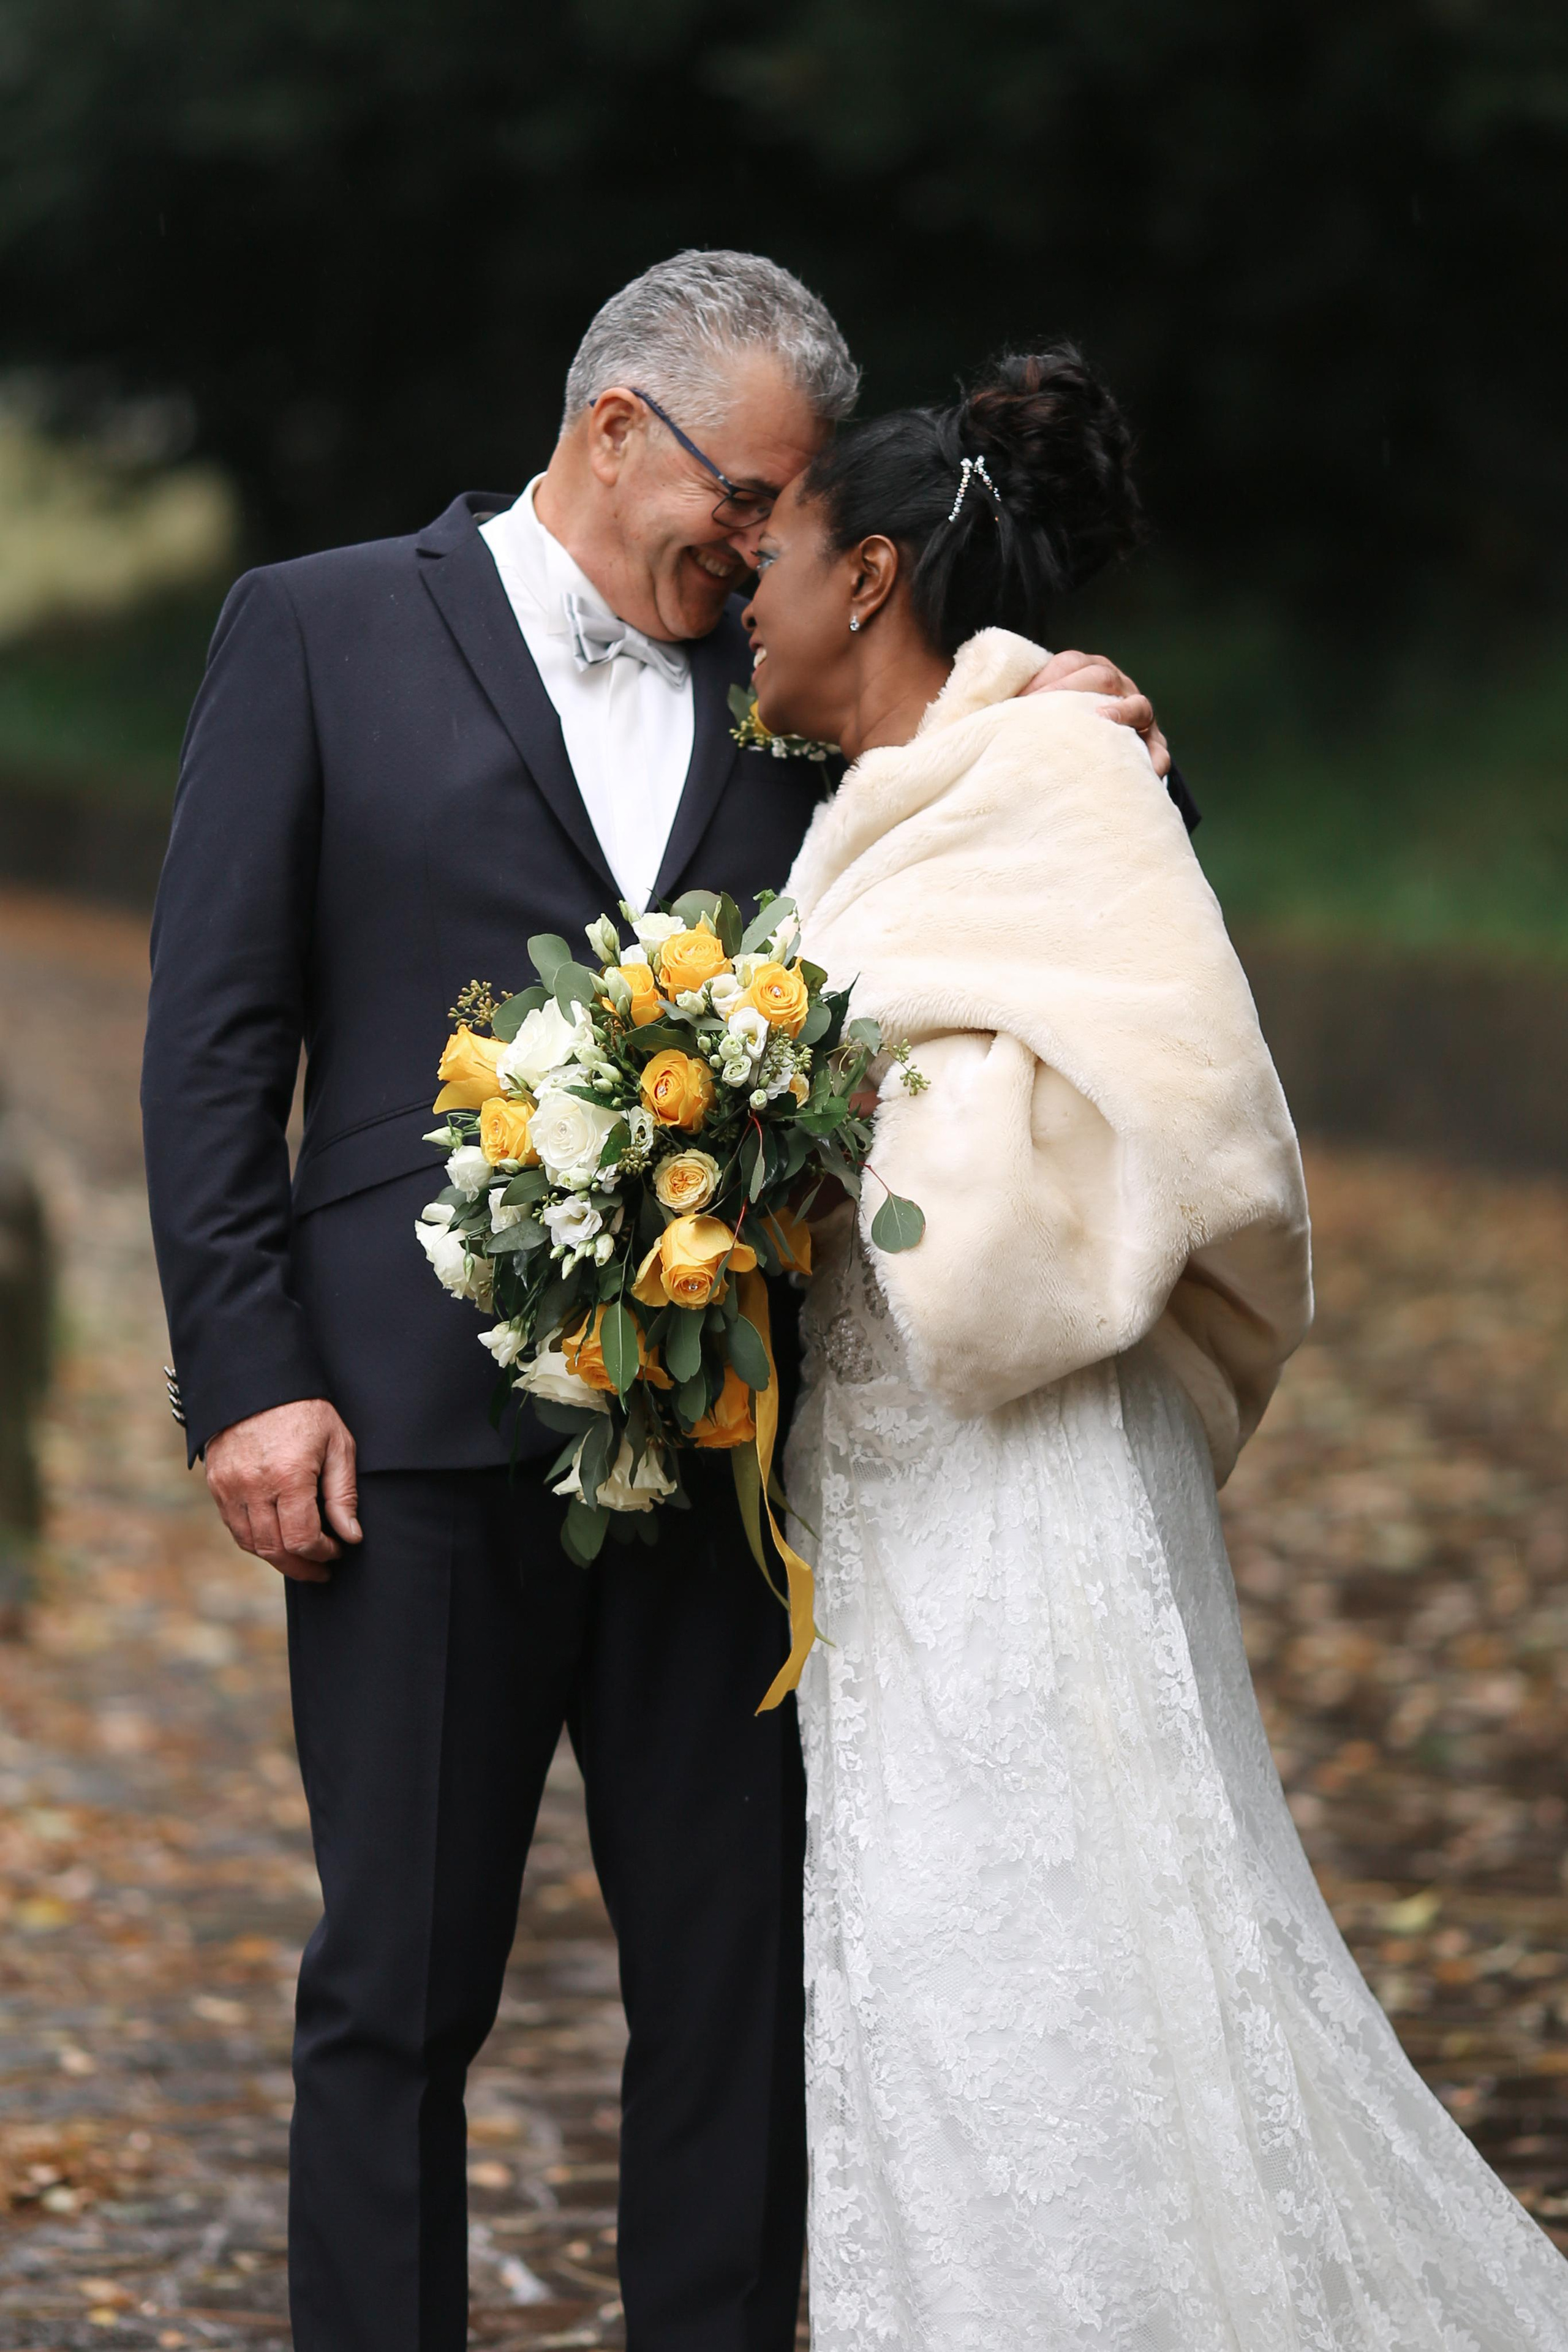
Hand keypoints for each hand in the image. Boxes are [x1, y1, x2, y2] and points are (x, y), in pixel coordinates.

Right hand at [204, 1399, 360, 1583]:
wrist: (258, 1381)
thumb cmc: (306, 1410)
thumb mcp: (337, 1444)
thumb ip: (343, 1494)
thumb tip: (350, 1536)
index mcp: (289, 1475)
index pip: (302, 1539)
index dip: (322, 1553)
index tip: (337, 1550)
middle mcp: (254, 1486)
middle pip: (275, 1549)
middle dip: (302, 1566)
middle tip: (321, 1569)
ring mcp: (230, 1486)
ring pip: (251, 1543)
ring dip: (278, 1558)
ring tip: (301, 1558)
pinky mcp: (216, 1484)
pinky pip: (234, 1527)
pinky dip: (256, 1541)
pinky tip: (277, 1538)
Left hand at [1019, 648, 1170, 777]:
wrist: (1083, 768)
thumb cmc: (1044, 739)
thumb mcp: (1027, 716)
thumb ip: (1007, 707)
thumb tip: (966, 719)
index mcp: (1085, 671)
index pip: (1068, 663)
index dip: (1045, 679)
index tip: (1020, 703)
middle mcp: (1116, 687)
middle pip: (1102, 676)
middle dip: (1073, 691)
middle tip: (1044, 714)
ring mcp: (1137, 715)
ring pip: (1137, 705)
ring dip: (1122, 711)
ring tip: (1103, 719)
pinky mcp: (1152, 747)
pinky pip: (1158, 751)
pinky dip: (1152, 759)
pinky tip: (1143, 768)